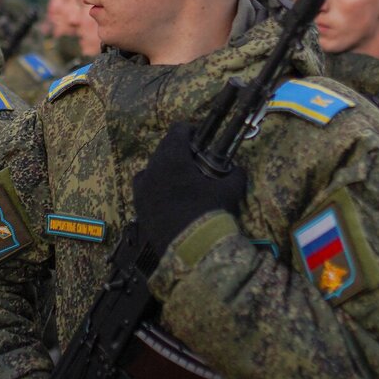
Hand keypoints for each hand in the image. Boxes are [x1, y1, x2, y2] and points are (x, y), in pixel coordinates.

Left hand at [131, 121, 247, 254]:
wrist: (191, 249)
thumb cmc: (209, 213)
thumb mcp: (229, 191)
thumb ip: (235, 175)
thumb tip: (238, 170)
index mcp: (173, 159)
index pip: (178, 130)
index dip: (191, 130)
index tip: (200, 138)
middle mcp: (153, 169)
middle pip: (163, 147)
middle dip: (178, 149)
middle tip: (194, 159)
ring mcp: (142, 189)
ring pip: (151, 167)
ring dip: (164, 167)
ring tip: (179, 178)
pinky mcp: (139, 207)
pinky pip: (144, 187)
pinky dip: (154, 186)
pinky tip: (167, 195)